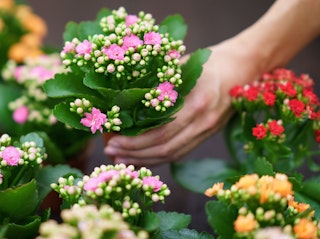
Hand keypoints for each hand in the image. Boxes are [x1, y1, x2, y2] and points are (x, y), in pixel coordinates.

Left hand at [104, 38, 262, 165]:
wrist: (244, 68)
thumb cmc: (212, 61)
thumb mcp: (184, 66)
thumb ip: (160, 84)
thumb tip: (126, 100)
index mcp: (197, 103)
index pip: (161, 132)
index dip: (135, 142)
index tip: (112, 141)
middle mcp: (203, 122)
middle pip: (165, 149)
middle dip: (135, 154)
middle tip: (111, 153)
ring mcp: (207, 131)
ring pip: (173, 154)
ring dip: (146, 160)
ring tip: (122, 160)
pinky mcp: (207, 134)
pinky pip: (181, 152)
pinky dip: (160, 158)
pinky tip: (144, 158)